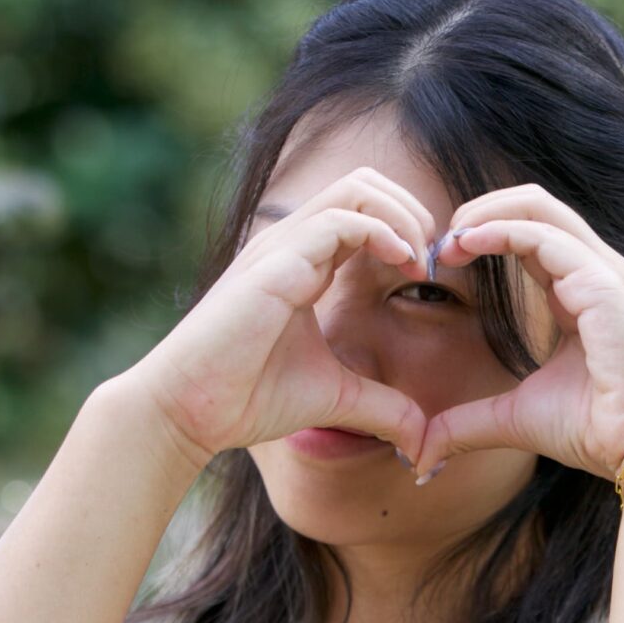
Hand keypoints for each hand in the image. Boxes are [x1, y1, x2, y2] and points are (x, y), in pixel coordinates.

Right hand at [123, 167, 436, 466]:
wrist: (190, 409)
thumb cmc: (248, 398)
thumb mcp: (335, 400)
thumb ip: (382, 407)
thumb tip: (423, 439)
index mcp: (304, 261)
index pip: (364, 212)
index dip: (407, 231)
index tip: (429, 274)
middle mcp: (291, 243)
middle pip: (365, 183)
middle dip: (411, 210)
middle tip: (433, 258)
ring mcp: (281, 246)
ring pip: (356, 188)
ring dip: (403, 215)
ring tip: (421, 259)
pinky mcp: (276, 263)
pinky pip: (340, 220)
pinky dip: (382, 232)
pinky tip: (403, 264)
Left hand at [415, 184, 623, 482]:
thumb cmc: (594, 429)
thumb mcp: (515, 418)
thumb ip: (468, 422)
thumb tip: (422, 451)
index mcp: (580, 289)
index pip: (529, 233)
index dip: (482, 235)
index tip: (441, 262)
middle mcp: (595, 269)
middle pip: (533, 205)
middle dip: (479, 212)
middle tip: (439, 243)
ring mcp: (603, 270)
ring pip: (537, 206)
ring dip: (483, 214)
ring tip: (447, 242)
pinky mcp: (602, 282)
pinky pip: (543, 235)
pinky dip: (499, 231)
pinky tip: (466, 245)